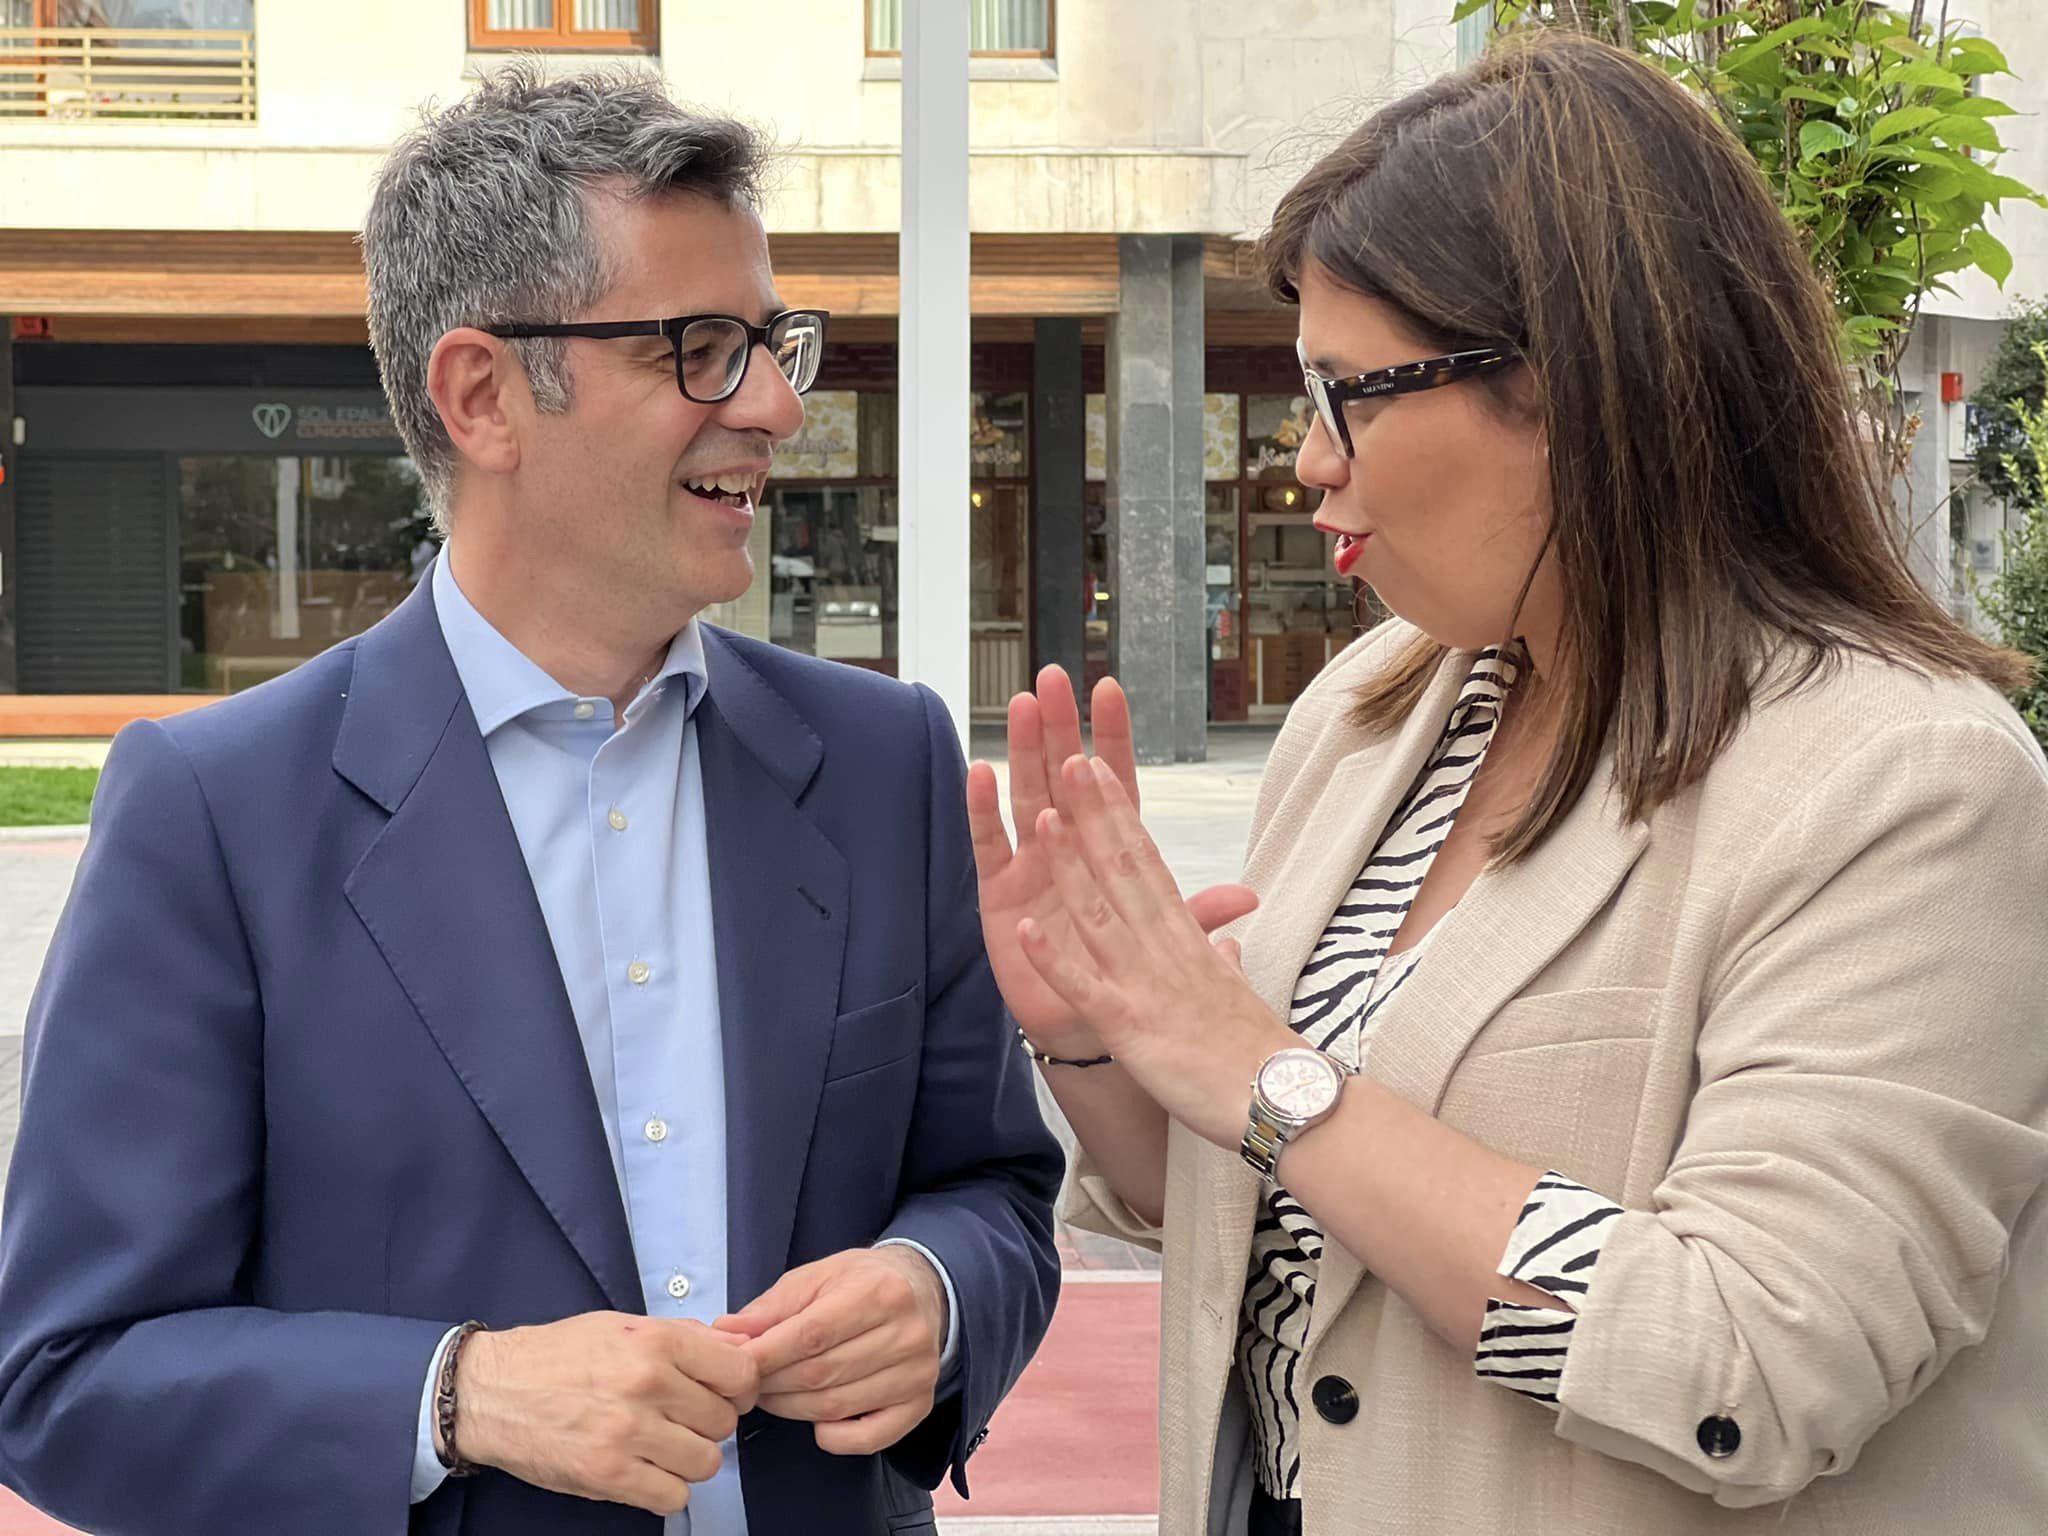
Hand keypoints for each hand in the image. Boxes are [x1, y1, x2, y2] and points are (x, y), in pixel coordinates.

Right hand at [451, 1311, 758, 1515]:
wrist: (494, 1391)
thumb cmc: (560, 1355)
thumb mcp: (625, 1325)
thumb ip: (685, 1337)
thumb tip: (739, 1350)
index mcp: (657, 1341)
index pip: (740, 1374)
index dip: (740, 1388)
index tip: (724, 1394)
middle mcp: (648, 1384)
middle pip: (724, 1421)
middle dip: (708, 1423)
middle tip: (681, 1420)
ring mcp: (628, 1432)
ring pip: (706, 1462)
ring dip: (689, 1459)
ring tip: (662, 1445)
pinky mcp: (607, 1474)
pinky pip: (673, 1496)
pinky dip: (666, 1488)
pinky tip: (646, 1469)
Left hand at [713, 1247, 945, 1456]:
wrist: (923, 1291)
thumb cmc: (863, 1283)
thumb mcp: (817, 1277)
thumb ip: (771, 1307)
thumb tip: (726, 1332)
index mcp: (879, 1292)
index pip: (812, 1334)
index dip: (766, 1355)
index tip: (734, 1364)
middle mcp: (906, 1334)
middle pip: (821, 1374)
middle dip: (772, 1383)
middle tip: (747, 1383)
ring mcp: (916, 1374)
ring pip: (837, 1407)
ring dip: (792, 1408)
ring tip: (772, 1395)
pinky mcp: (919, 1405)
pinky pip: (868, 1439)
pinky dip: (833, 1437)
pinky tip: (817, 1421)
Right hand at [967, 666, 1258, 1059]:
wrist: (1093, 1030)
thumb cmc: (1131, 974)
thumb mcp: (1169, 946)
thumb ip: (1199, 914)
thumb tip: (1248, 897)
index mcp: (1113, 851)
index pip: (1114, 784)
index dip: (1111, 739)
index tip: (1109, 690)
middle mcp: (1069, 848)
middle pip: (1063, 776)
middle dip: (1059, 727)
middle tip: (1053, 678)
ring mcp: (1033, 866)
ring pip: (1026, 796)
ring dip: (1023, 752)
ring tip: (1022, 708)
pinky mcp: (1000, 893)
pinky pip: (989, 844)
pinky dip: (984, 810)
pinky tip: (981, 771)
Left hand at [1018, 753, 1300, 1146]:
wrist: (1278, 1097)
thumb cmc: (1252, 1048)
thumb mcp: (1232, 989)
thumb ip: (1220, 956)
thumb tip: (1226, 936)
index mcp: (1184, 935)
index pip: (1146, 859)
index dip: (1116, 812)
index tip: (1095, 768)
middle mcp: (1165, 945)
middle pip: (1122, 867)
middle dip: (1091, 814)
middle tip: (1066, 758)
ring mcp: (1145, 980)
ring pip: (1099, 912)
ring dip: (1067, 866)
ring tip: (1040, 818)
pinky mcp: (1129, 1024)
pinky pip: (1084, 987)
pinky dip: (1054, 959)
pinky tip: (1023, 931)